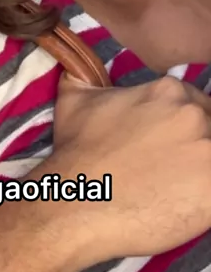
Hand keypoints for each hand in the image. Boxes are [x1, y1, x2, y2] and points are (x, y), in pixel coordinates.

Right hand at [49, 75, 210, 262]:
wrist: (76, 203)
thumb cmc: (76, 153)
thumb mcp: (74, 99)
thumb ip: (85, 76)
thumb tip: (78, 68)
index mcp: (169, 91)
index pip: (195, 104)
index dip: (184, 127)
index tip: (170, 145)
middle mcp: (193, 115)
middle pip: (209, 127)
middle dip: (195, 147)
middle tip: (174, 168)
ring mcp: (207, 152)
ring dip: (200, 170)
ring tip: (180, 186)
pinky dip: (205, 197)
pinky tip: (187, 203)